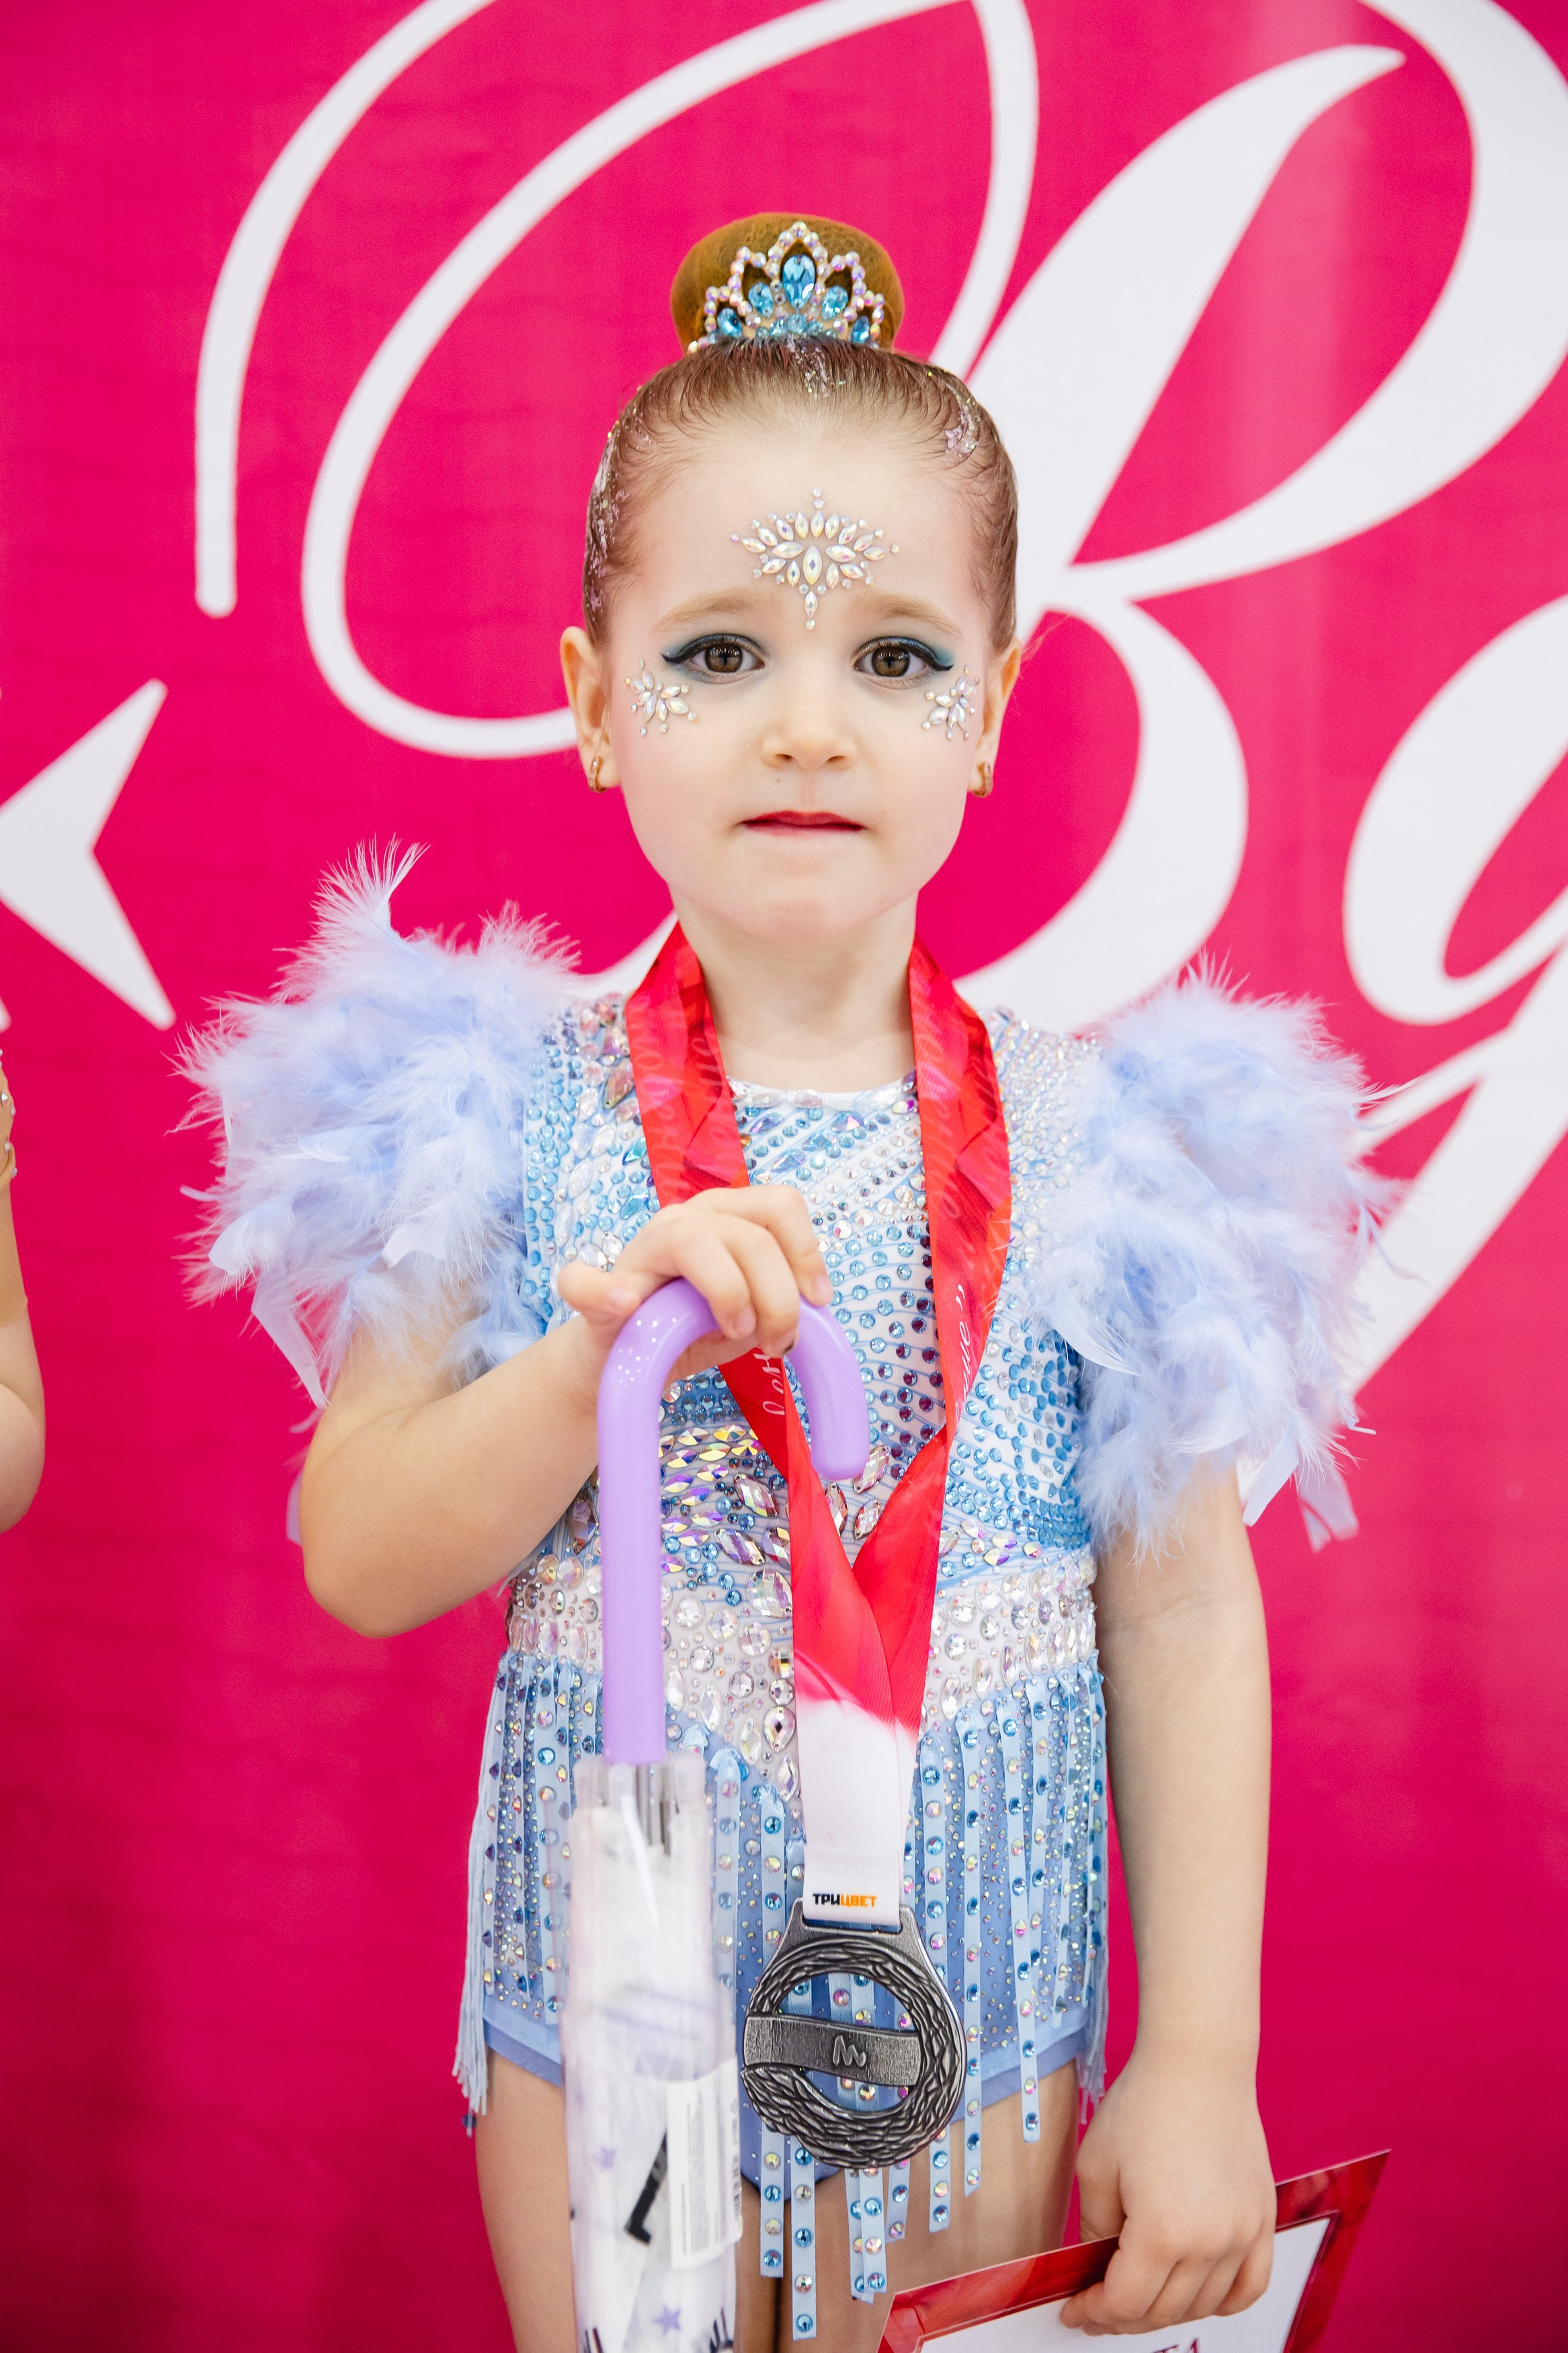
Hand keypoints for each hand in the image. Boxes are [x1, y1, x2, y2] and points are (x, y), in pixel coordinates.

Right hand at [554, 1184, 830, 1403]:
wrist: (624, 1363)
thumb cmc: (690, 1330)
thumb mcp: (748, 1315)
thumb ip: (777, 1302)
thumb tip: (813, 1305)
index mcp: (726, 1218)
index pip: (780, 1206)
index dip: (807, 1252)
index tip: (818, 1302)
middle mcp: (685, 1220)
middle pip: (751, 1235)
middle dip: (779, 1297)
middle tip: (777, 1344)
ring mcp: (639, 1250)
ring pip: (694, 1242)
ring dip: (728, 1293)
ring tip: (734, 1333)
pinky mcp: (597, 1290)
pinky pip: (586, 1281)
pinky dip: (605, 1291)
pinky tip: (626, 1306)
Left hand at [1061, 2050, 1274, 2334]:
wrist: (1198, 2063)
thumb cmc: (1142, 2105)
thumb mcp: (1097, 2167)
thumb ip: (1096, 2230)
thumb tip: (1096, 2269)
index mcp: (1162, 2232)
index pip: (1125, 2303)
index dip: (1094, 2313)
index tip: (1073, 2310)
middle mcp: (1210, 2244)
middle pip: (1163, 2313)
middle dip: (1123, 2318)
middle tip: (1097, 2307)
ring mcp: (1243, 2235)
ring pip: (1204, 2306)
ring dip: (1167, 2312)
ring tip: (1139, 2297)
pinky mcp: (1263, 2220)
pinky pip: (1251, 2286)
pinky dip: (1223, 2302)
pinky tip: (1195, 2294)